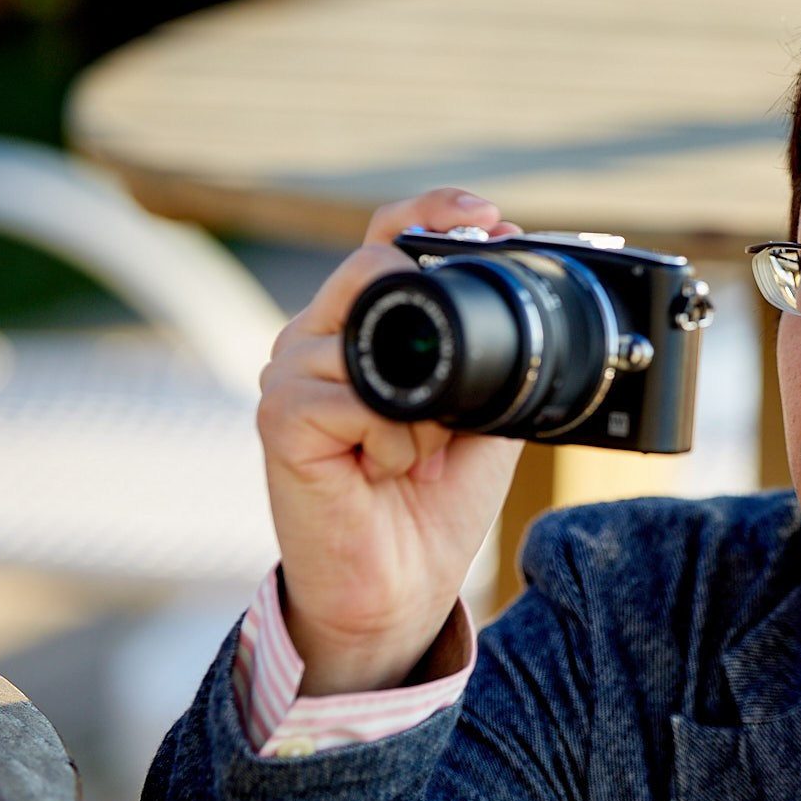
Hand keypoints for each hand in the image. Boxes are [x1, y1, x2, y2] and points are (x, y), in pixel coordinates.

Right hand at [257, 189, 525, 694]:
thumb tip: (522, 288)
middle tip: (456, 400)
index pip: (383, 239)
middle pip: (370, 269)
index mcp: (362, 330)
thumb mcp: (483, 411)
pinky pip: (352, 397)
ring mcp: (289, 375)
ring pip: (367, 335)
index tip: (488, 218)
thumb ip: (492, 353)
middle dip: (434, 323)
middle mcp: (316, 339)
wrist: (402, 585)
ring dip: (421, 406)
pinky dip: (393, 438)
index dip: (430, 214)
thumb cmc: (433, 501)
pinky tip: (385, 471)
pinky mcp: (278, 418)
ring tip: (417, 455)